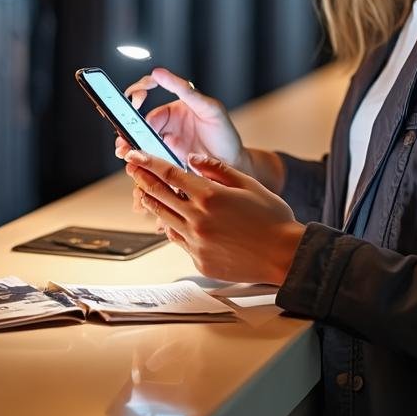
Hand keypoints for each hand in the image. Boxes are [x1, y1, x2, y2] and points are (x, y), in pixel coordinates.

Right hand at [116, 68, 248, 169]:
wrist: (233, 165)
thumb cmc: (225, 134)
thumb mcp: (208, 108)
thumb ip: (185, 90)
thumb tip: (158, 71)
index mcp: (175, 105)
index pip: (148, 91)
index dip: (137, 93)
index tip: (135, 100)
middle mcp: (167, 122)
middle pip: (138, 119)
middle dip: (127, 125)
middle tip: (124, 133)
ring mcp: (164, 140)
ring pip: (138, 138)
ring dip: (128, 143)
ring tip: (124, 151)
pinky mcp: (164, 158)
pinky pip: (146, 156)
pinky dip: (137, 158)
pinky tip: (133, 163)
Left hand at [125, 150, 304, 285]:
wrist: (284, 256)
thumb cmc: (273, 220)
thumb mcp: (249, 184)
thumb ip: (218, 169)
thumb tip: (193, 159)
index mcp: (211, 196)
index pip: (171, 174)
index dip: (149, 162)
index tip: (136, 155)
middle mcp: (199, 219)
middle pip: (160, 195)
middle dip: (143, 178)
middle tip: (132, 168)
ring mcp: (197, 242)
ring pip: (164, 218)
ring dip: (151, 202)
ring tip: (143, 192)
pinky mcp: (199, 260)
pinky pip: (177, 239)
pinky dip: (170, 226)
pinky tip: (168, 219)